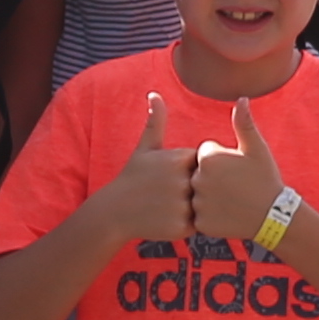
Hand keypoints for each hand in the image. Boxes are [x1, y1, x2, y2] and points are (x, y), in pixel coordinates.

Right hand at [84, 94, 196, 247]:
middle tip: (168, 194)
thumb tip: (154, 94)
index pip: (202, 164)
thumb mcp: (145, 148)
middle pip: (204, 185)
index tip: (170, 176)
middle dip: (191, 190)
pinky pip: (195, 224)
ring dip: (189, 207)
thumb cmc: (133, 177)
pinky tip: (166, 218)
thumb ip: (156, 122)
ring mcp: (182, 203)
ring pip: (201, 205)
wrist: (114, 212)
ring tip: (167, 205)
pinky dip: (185, 224)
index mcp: (179, 158)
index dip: (189, 171)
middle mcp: (183, 180)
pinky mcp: (182, 226)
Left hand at [185, 88, 289, 246]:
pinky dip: (210, 216)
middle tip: (235, 186)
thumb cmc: (266, 178)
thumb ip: (244, 123)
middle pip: (198, 174)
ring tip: (232, 201)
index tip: (236, 169)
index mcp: (208, 157)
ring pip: (197, 195)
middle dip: (213, 178)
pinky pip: (199, 216)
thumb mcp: (257, 148)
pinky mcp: (201, 222)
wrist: (274, 216)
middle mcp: (198, 178)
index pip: (204, 154)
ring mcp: (198, 202)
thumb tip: (241, 99)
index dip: (221, 160)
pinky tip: (228, 214)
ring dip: (210, 197)